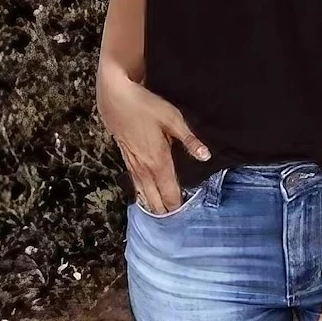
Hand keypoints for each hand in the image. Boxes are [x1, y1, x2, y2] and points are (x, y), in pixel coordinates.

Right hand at [96, 69, 210, 213]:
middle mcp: (144, 168)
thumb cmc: (146, 106)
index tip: (186, 216)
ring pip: (143, 194)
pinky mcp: (126, 159)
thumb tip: (206, 156)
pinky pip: (135, 184)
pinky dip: (142, 195)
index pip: (169, 192)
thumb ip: (189, 140)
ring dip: (152, 206)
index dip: (177, 205)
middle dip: (165, 210)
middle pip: (155, 199)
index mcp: (158, 161)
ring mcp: (133, 165)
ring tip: (162, 217)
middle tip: (176, 222)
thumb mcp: (173, 119)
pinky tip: (144, 199)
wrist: (115, 97)